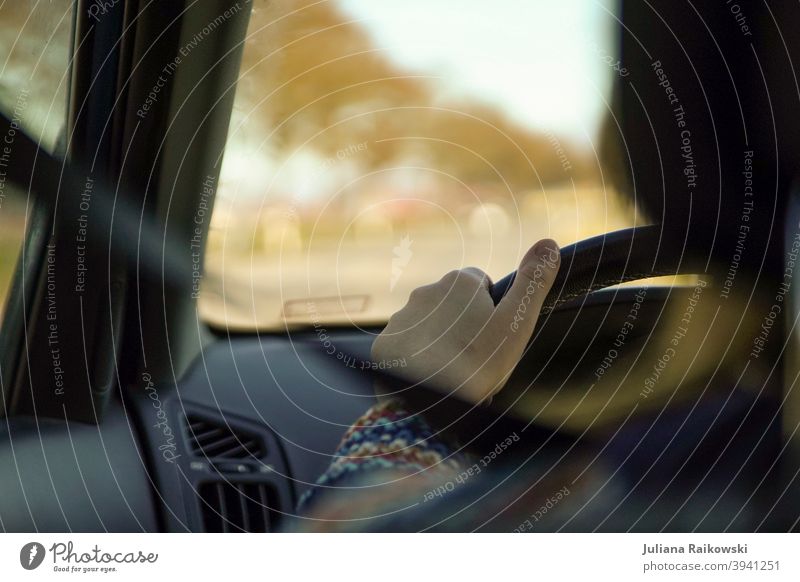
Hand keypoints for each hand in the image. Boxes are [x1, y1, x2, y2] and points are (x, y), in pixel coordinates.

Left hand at [371, 239, 560, 403]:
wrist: (426, 402)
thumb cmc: (477, 363)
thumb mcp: (516, 322)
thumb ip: (533, 282)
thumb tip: (549, 244)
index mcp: (459, 283)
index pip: (480, 284)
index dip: (492, 309)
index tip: (495, 335)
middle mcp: (425, 293)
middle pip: (453, 307)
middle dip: (465, 328)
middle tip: (478, 361)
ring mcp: (401, 319)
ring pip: (429, 328)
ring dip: (440, 345)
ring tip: (454, 376)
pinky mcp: (384, 346)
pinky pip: (405, 349)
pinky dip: (417, 362)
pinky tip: (428, 382)